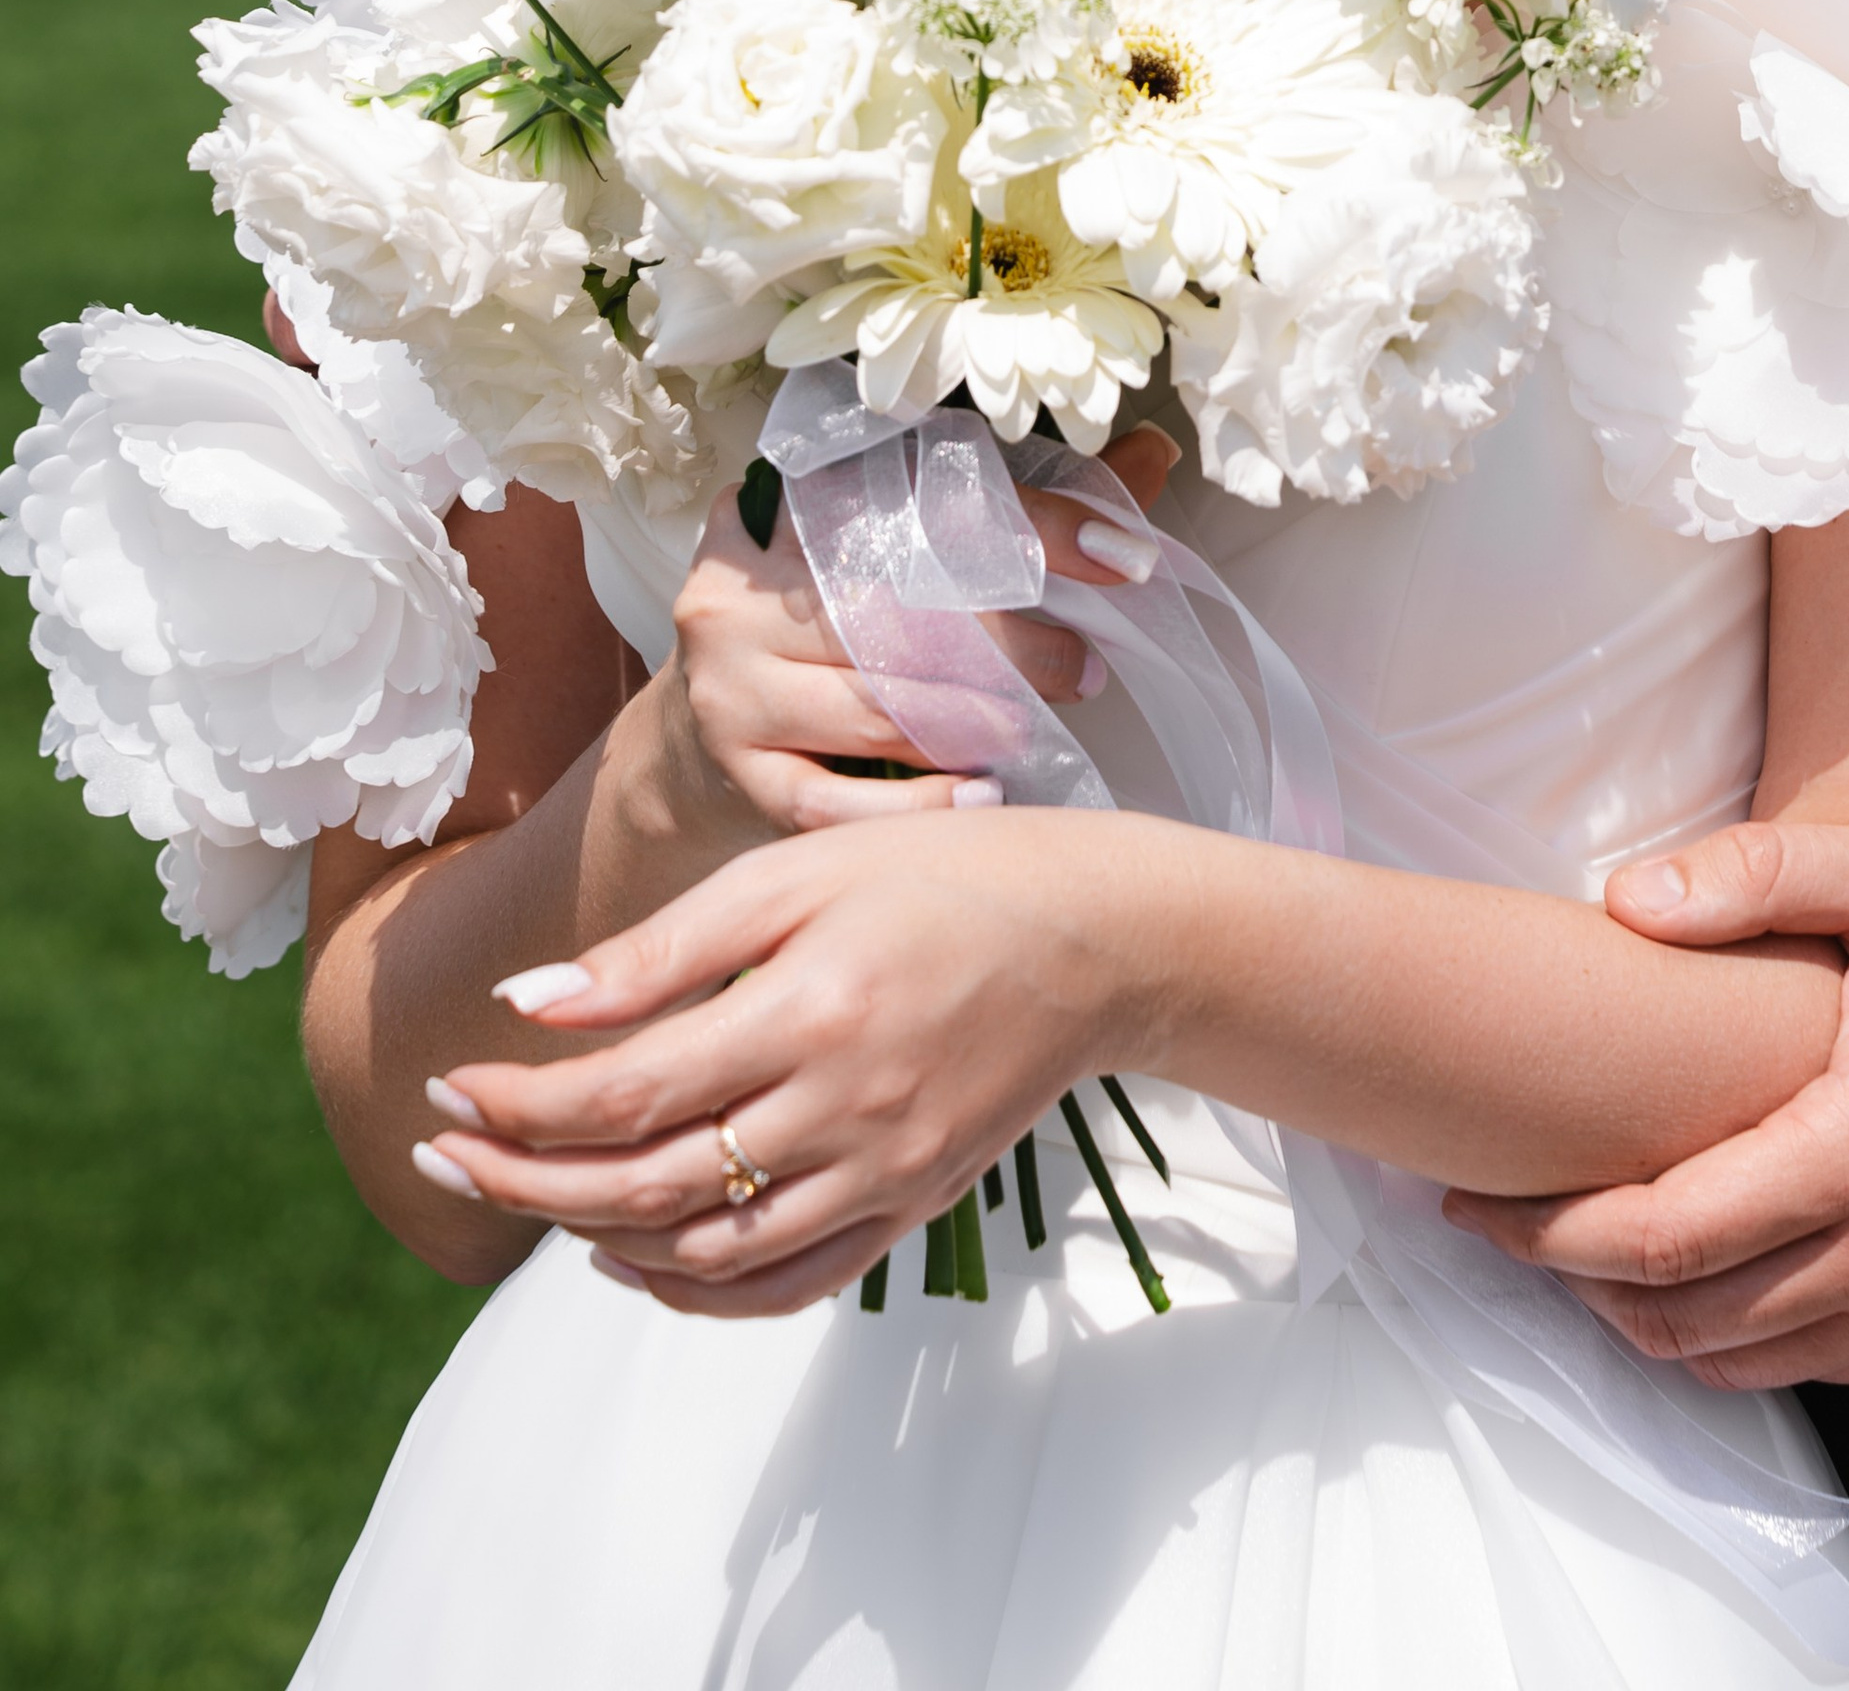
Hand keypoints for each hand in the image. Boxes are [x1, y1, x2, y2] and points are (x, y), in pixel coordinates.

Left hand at [417, 802, 1165, 1315]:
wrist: (1098, 937)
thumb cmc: (942, 877)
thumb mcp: (801, 870)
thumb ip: (665, 948)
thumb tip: (529, 1004)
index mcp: (809, 1013)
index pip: (624, 1095)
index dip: (518, 1107)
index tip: (446, 1087)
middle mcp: (842, 1114)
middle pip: (645, 1187)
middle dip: (521, 1180)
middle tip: (440, 1155)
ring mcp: (879, 1175)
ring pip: (702, 1253)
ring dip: (589, 1236)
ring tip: (515, 1195)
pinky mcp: (907, 1207)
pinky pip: (781, 1285)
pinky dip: (690, 1288)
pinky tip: (629, 1254)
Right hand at [644, 423, 1178, 844]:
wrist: (710, 725)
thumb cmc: (836, 618)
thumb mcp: (908, 543)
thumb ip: (1028, 503)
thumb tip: (1151, 452)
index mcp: (786, 503)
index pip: (920, 499)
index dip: (1032, 524)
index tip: (1121, 553)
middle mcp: (742, 588)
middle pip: (896, 611)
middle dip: (1009, 645)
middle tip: (1083, 666)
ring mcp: (729, 685)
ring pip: (869, 705)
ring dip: (971, 723)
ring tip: (1036, 729)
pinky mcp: (739, 771)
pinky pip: (833, 800)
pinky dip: (915, 805)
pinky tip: (980, 799)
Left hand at [1442, 819, 1848, 1386]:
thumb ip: (1760, 876)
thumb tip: (1624, 899)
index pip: (1666, 1234)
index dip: (1548, 1232)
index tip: (1473, 1199)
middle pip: (1686, 1321)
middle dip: (1575, 1284)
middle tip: (1508, 1222)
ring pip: (1749, 1362)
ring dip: (1653, 1320)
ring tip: (1590, 1247)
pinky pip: (1826, 1367)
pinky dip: (1747, 1337)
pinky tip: (1712, 1271)